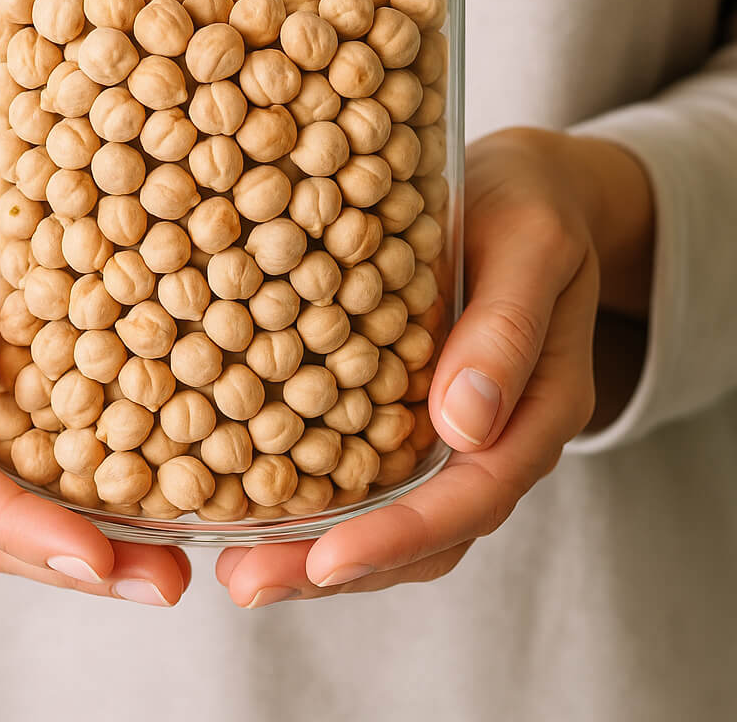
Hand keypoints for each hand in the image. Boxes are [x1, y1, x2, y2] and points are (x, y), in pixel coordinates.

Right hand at [0, 112, 188, 605]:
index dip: (22, 527)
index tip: (95, 556)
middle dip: (75, 562)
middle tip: (164, 584)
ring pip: (25, 504)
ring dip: (97, 544)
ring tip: (174, 568)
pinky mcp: (11, 400)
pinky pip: (52, 461)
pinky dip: (101, 491)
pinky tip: (163, 497)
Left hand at [216, 127, 652, 607]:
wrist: (526, 190)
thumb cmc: (532, 207)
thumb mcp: (532, 245)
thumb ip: (507, 330)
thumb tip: (461, 426)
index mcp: (537, 407)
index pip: (472, 495)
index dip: (401, 536)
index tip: (326, 559)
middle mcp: (492, 435)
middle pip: (424, 531)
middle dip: (335, 566)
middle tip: (246, 582)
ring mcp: (448, 427)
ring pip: (390, 513)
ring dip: (315, 549)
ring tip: (236, 566)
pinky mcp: (406, 403)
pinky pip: (366, 466)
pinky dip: (316, 494)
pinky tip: (252, 496)